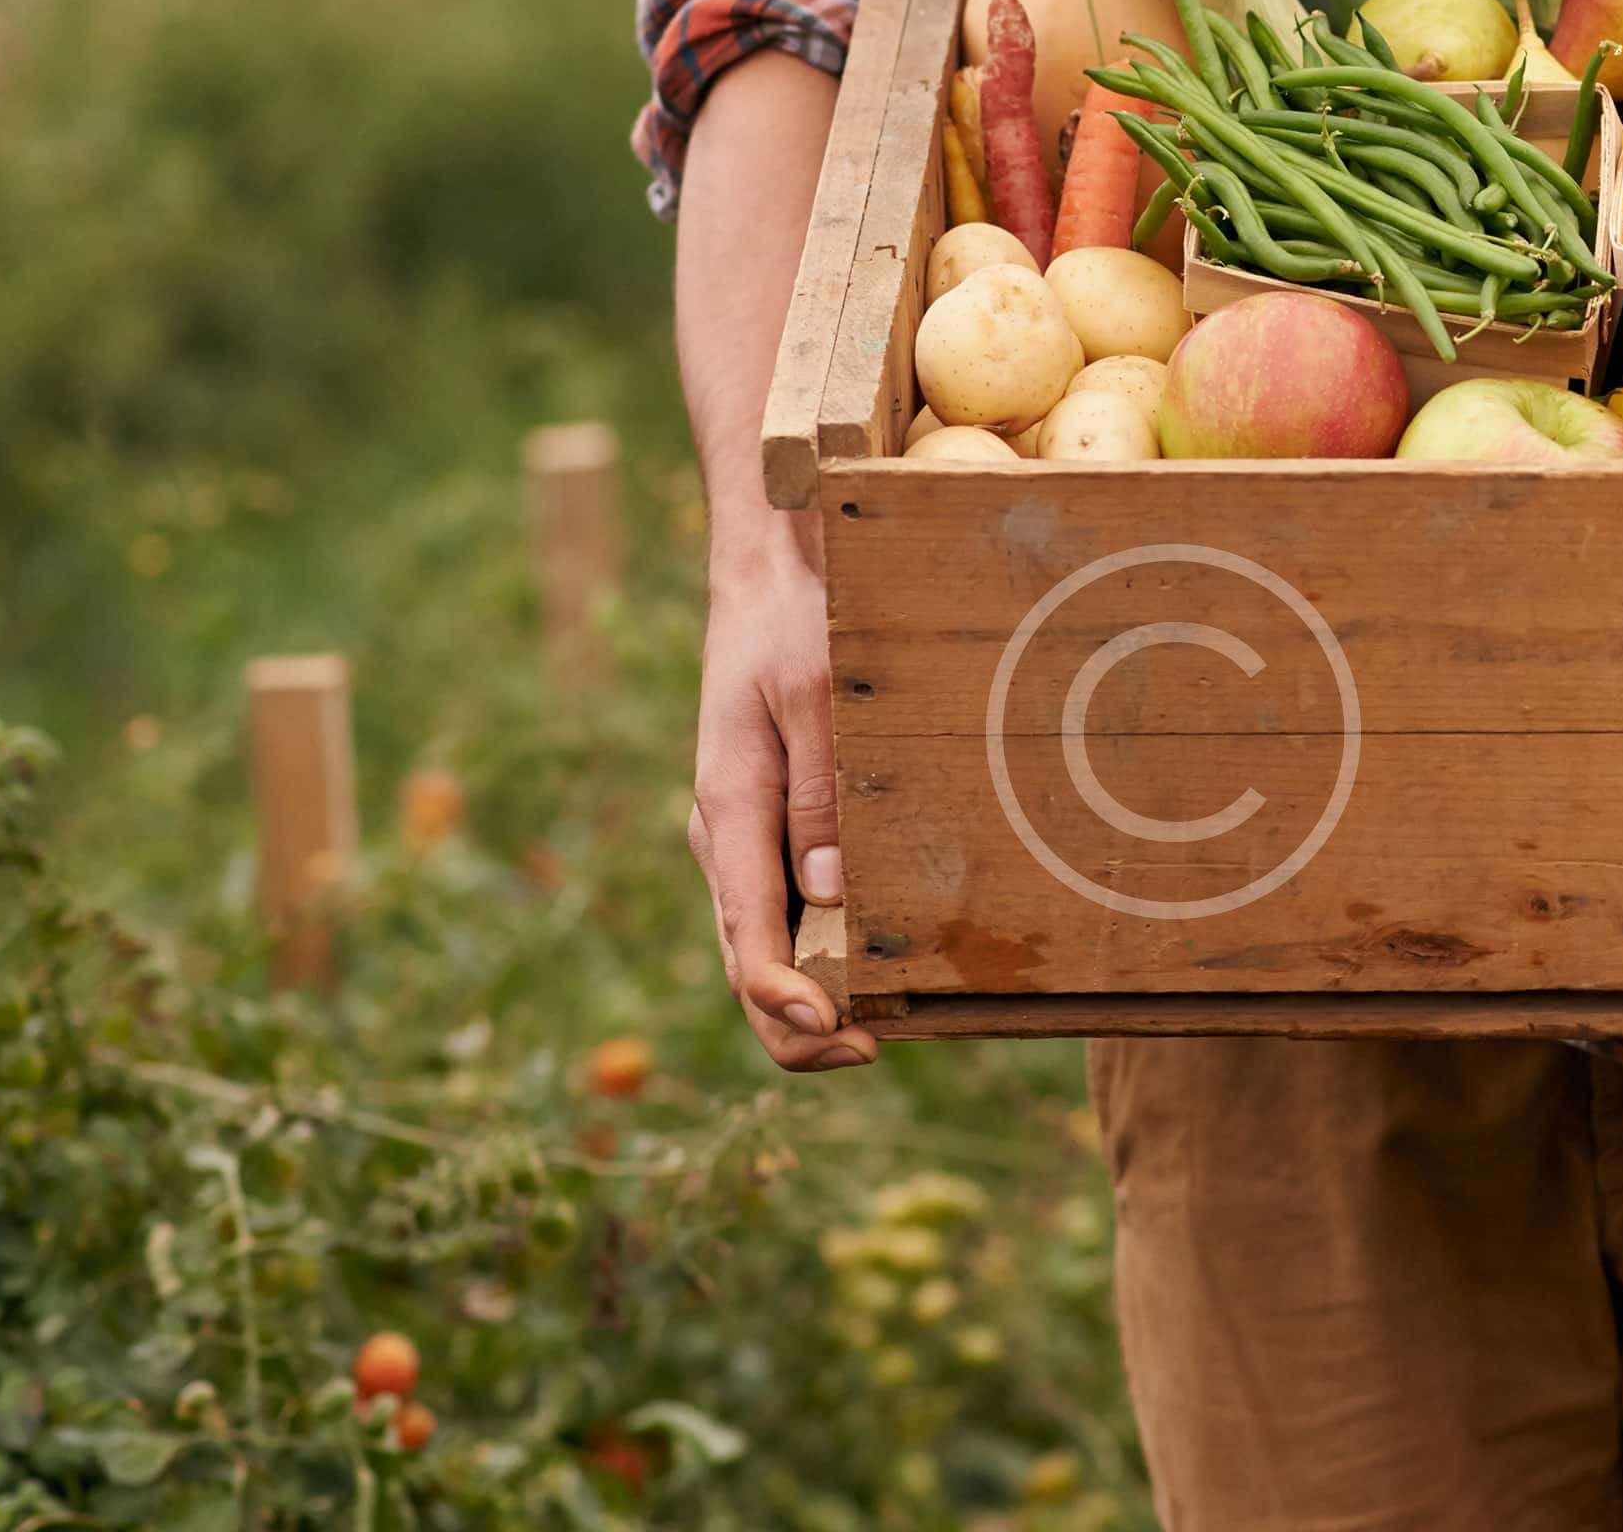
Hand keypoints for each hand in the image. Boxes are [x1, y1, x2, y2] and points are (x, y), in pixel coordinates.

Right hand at [688, 505, 877, 1071]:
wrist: (770, 573)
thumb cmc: (796, 623)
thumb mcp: (815, 694)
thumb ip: (822, 794)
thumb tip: (830, 895)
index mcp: (729, 814)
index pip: (747, 940)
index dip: (789, 1004)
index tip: (843, 1035)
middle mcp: (728, 843)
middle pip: (748, 968)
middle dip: (804, 1028)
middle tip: (878, 1050)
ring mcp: (746, 844)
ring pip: (767, 950)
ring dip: (818, 999)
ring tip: (894, 1025)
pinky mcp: (772, 833)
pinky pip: (789, 914)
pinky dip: (825, 956)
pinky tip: (882, 968)